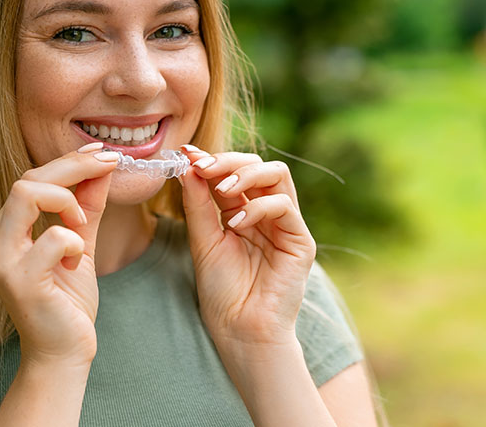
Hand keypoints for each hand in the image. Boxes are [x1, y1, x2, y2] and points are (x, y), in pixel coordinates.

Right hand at [0, 148, 117, 366]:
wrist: (64, 353)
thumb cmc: (68, 302)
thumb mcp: (81, 245)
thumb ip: (88, 208)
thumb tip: (103, 168)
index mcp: (4, 232)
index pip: (30, 179)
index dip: (68, 161)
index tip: (102, 154)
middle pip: (26, 180)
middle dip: (73, 167)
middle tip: (108, 164)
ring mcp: (0, 261)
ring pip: (26, 195)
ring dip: (67, 201)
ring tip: (83, 225)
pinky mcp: (18, 281)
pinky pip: (51, 238)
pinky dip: (74, 241)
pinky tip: (77, 262)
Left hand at [180, 147, 315, 347]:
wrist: (240, 330)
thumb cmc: (222, 291)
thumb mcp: (203, 240)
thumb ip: (198, 204)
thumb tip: (187, 165)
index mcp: (242, 211)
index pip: (233, 172)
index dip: (211, 160)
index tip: (186, 154)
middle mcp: (266, 213)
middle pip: (257, 164)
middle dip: (227, 161)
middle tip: (202, 167)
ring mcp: (285, 224)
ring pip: (276, 174)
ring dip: (245, 174)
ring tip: (221, 190)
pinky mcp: (300, 240)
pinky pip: (283, 205)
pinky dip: (257, 207)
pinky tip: (235, 224)